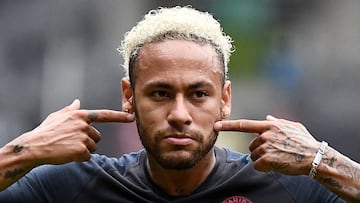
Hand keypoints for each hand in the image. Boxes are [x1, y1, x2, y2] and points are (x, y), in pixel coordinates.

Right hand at [11, 99, 134, 165]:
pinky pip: (88, 156)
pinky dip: (80, 157)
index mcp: (80, 115)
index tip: (131, 117)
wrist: (35, 146)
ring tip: (68, 147)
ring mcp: (83, 138)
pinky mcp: (82, 150)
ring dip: (84, 150)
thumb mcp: (57, 116)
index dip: (119, 117)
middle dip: (88, 141)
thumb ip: (71, 110)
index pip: (104, 115)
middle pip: (97, 136)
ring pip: (93, 147)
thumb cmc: (46, 131)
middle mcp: (84, 125)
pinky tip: (68, 154)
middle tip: (71, 142)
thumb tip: (77, 102)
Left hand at [214, 115, 320, 174]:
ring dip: (263, 159)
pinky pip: (258, 165)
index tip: (215, 125)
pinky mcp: (267, 160)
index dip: (228, 125)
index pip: (244, 125)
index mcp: (269, 125)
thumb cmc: (304, 141)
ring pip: (254, 156)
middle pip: (251, 146)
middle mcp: (265, 135)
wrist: (314, 157)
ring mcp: (265, 147)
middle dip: (259, 150)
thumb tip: (268, 117)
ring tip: (279, 157)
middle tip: (276, 152)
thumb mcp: (292, 126)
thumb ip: (277, 122)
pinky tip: (277, 164)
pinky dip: (265, 167)